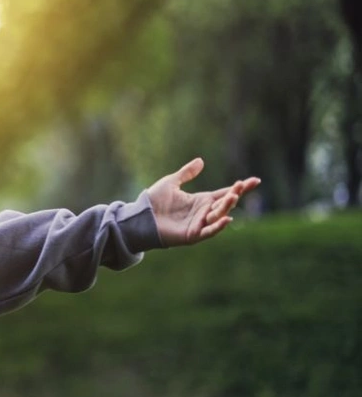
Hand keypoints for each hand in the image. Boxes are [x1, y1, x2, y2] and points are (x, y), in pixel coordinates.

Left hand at [146, 157, 260, 247]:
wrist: (140, 217)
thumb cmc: (154, 202)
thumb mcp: (171, 183)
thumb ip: (187, 173)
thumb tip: (201, 161)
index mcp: (201, 200)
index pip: (225, 193)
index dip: (240, 188)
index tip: (255, 180)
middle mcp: (203, 212)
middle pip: (224, 204)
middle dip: (234, 195)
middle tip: (241, 185)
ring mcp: (199, 224)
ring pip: (218, 216)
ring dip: (227, 207)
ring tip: (233, 196)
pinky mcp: (192, 235)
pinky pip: (208, 231)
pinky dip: (218, 226)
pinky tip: (227, 219)